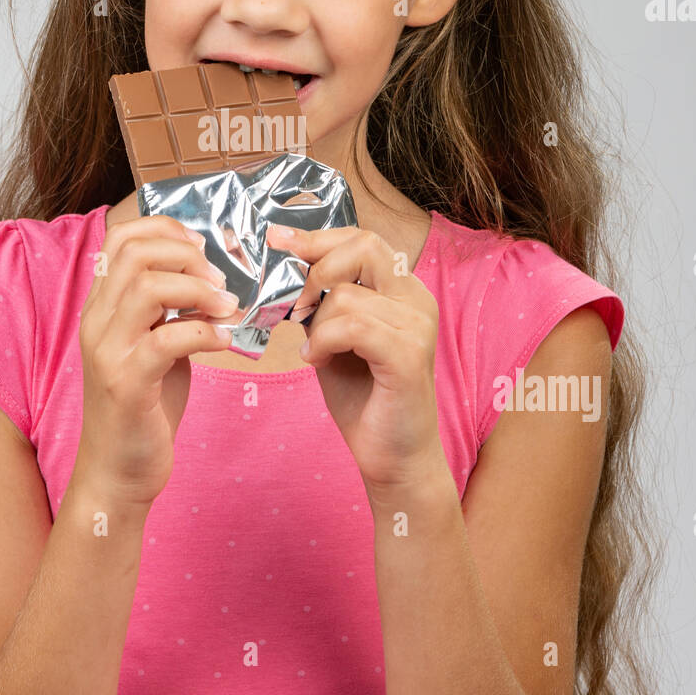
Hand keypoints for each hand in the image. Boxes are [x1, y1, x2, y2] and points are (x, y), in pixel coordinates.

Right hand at [75, 214, 238, 506]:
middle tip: (221, 279)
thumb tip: (214, 279)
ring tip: (229, 308)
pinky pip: (168, 339)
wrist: (117, 472)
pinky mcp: (127, 384)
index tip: (204, 247)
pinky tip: (224, 342)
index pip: (121, 238)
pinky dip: (205, 332)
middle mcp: (97, 322)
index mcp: (102, 307)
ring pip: (149, 289)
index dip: (166, 229)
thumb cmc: (143, 407)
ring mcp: (108, 352)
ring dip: (200, 291)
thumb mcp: (155, 345)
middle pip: (136, 253)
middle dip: (188, 255)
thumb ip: (173, 311)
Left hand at [267, 223, 444, 491]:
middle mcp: (418, 301)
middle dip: (316, 270)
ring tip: (313, 352)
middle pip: (364, 247)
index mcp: (403, 291)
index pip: (363, 239)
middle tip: (295, 306)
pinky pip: (353, 326)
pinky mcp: (409, 356)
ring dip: (316, 324)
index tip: (277, 240)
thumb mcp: (332, 338)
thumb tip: (282, 268)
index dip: (317, 237)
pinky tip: (316, 361)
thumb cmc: (364, 397)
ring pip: (347, 295)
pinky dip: (324, 341)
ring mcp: (418, 327)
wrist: (393, 457)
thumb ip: (318, 303)